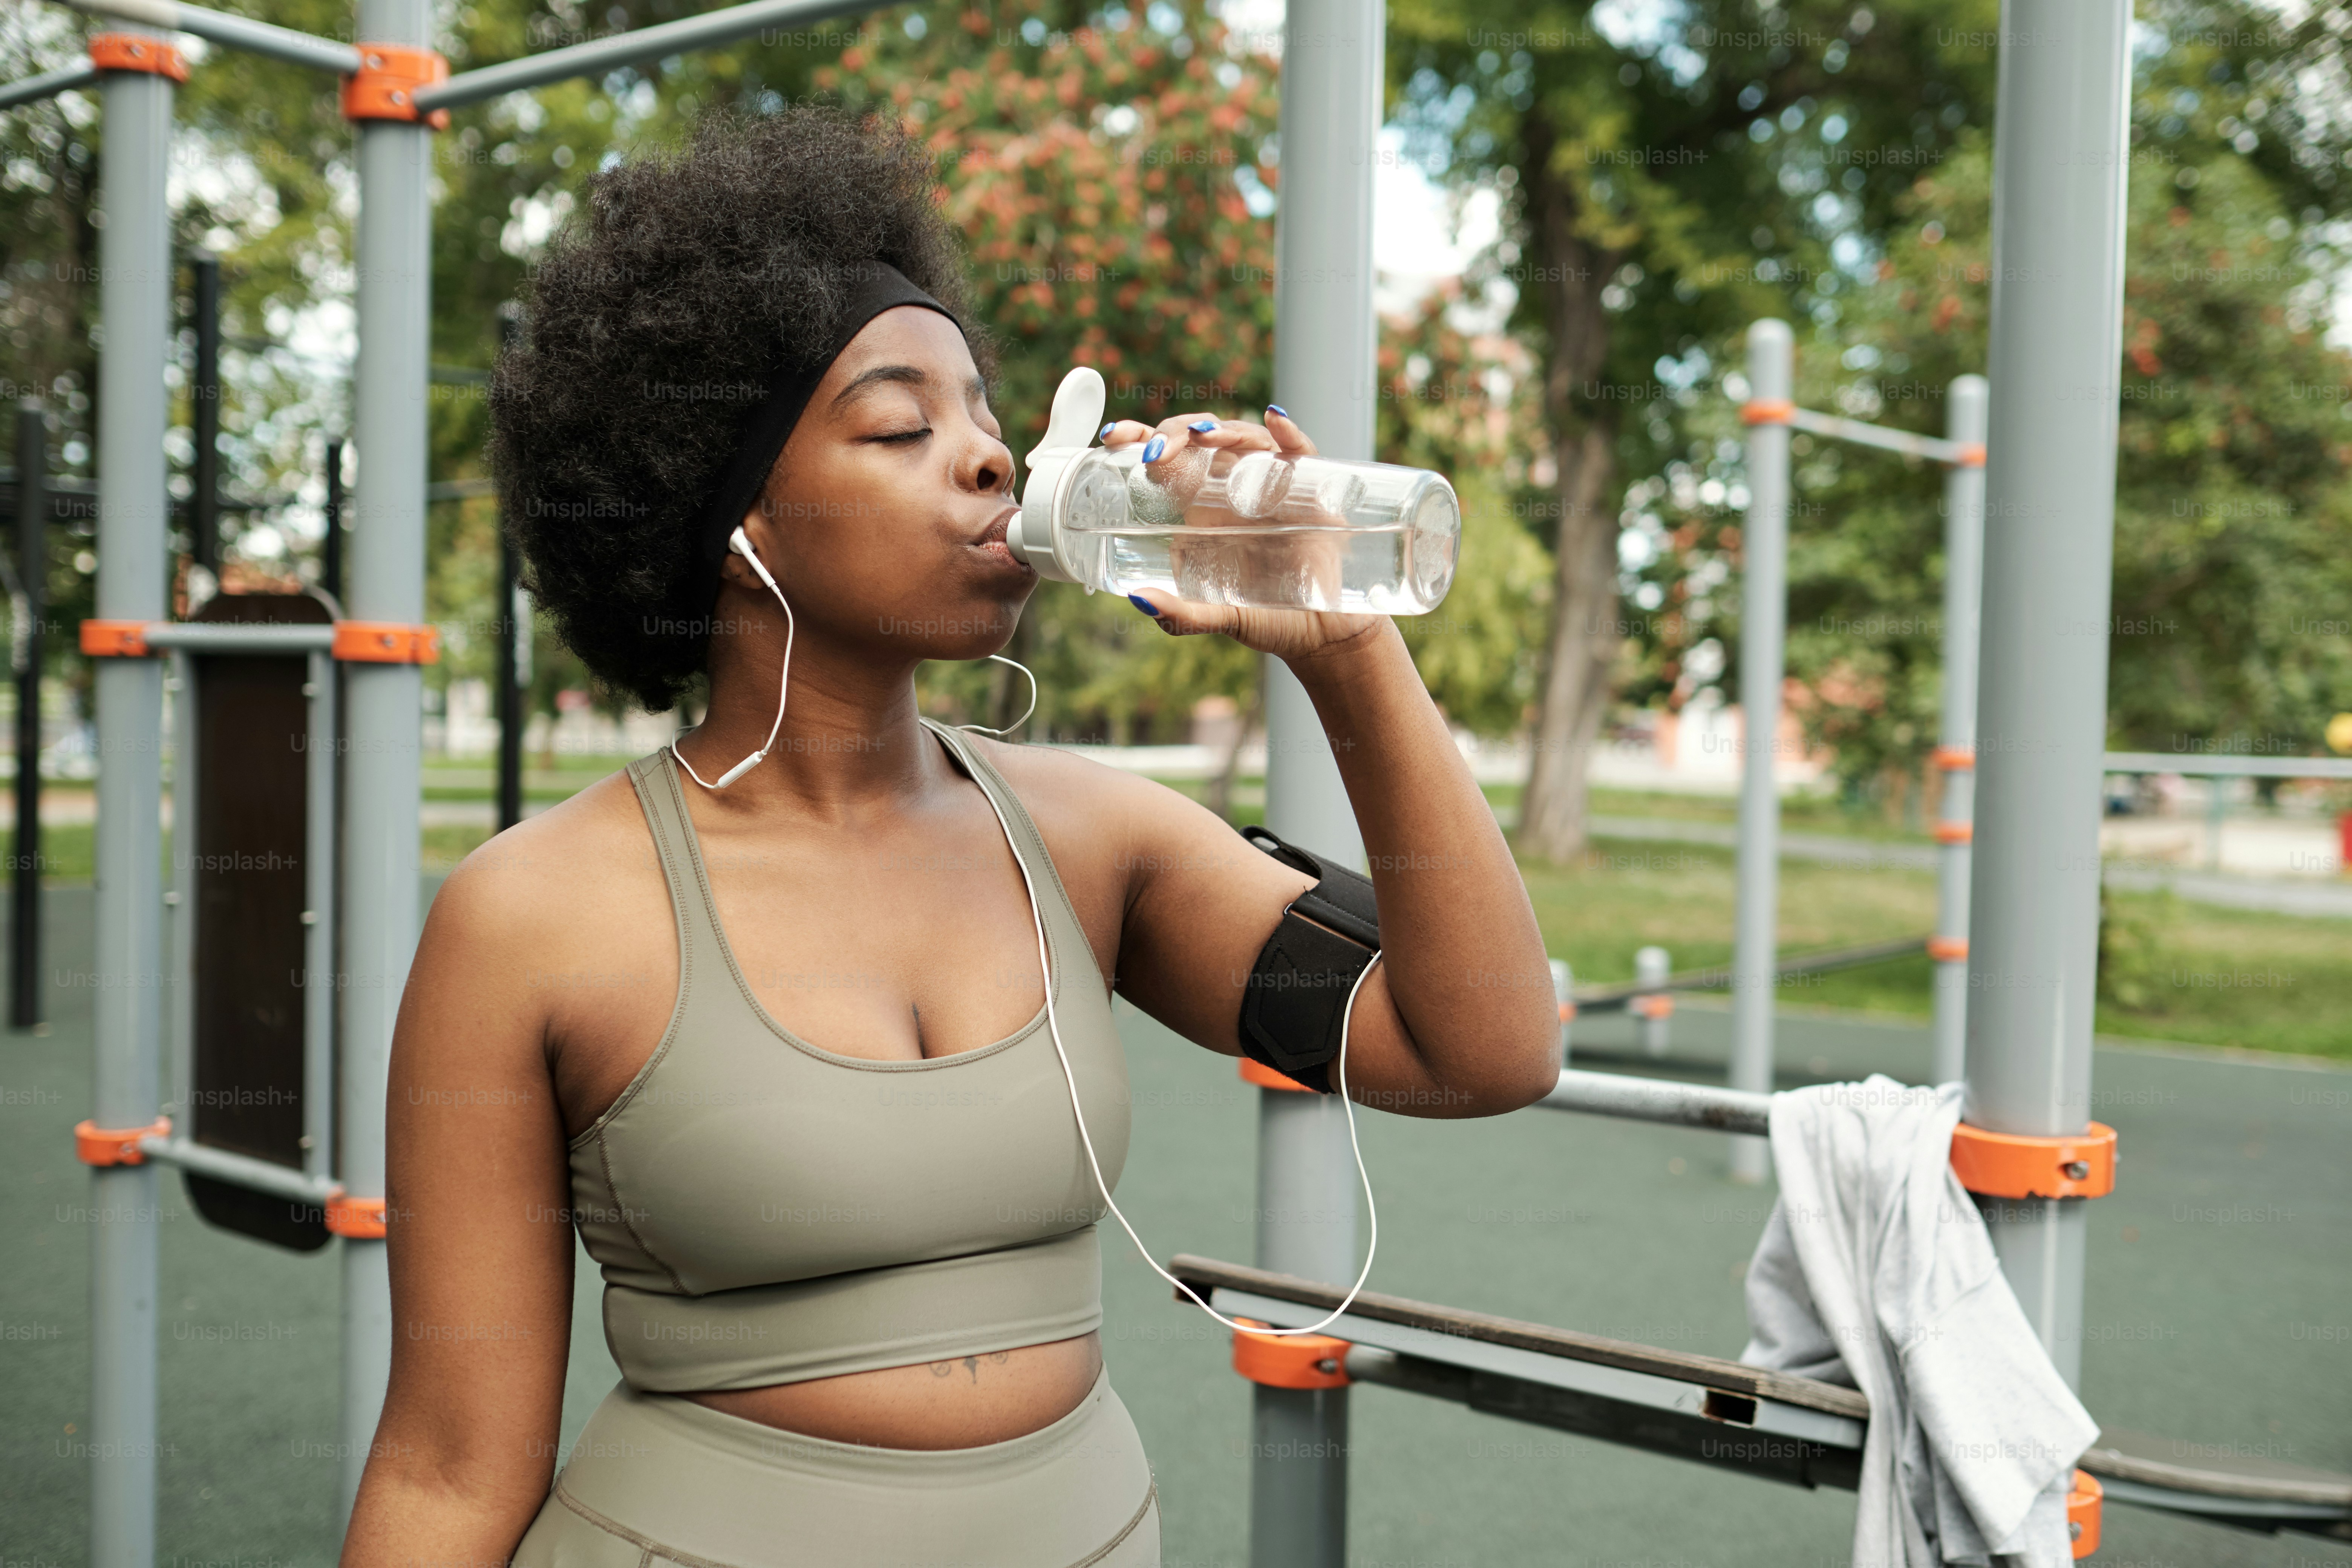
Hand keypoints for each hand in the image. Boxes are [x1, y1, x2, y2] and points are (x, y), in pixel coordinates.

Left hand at [1099, 405, 1384, 663]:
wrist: (1322, 635)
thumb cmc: (1268, 619)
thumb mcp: (1217, 617)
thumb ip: (1180, 615)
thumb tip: (1139, 599)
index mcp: (1202, 507)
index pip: (1168, 457)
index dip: (1140, 437)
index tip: (1113, 437)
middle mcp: (1234, 489)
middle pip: (1203, 438)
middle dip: (1175, 431)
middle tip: (1154, 449)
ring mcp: (1273, 485)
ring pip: (1247, 439)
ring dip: (1224, 430)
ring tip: (1204, 437)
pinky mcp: (1313, 491)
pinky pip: (1301, 453)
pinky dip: (1289, 433)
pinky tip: (1276, 420)